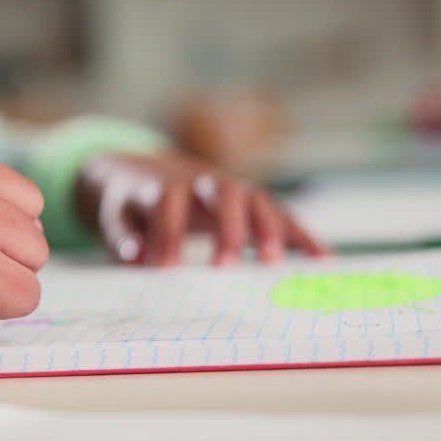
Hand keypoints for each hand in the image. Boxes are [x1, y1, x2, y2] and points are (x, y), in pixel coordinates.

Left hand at [76, 152, 329, 267]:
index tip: (166, 268)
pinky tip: (324, 260)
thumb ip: (123, 236)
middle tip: (224, 267)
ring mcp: (233, 191)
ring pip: (257, 201)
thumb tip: (136, 255)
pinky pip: (282, 217)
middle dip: (227, 228)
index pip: (170, 202)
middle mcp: (204, 182)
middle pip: (224, 193)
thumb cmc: (132, 204)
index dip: (167, 232)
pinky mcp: (253, 204)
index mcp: (166, 185)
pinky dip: (302, 237)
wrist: (147, 172)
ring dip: (267, 230)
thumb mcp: (116, 216)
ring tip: (273, 266)